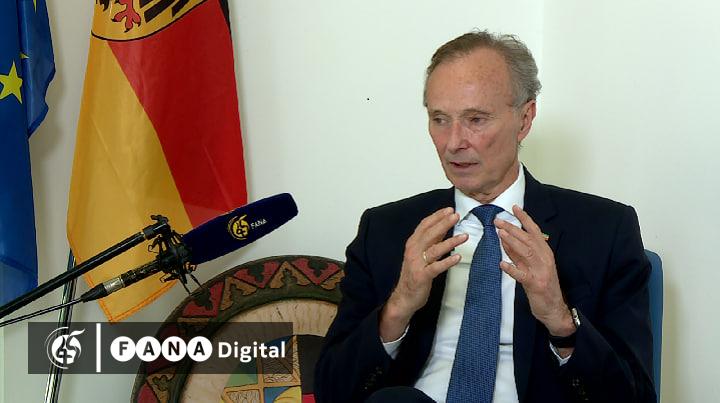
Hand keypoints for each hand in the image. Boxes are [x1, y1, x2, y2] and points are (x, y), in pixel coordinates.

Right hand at [379, 207, 467, 341]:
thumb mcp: (420, 254)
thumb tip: (444, 226)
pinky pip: (436, 267)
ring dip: (450, 242)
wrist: (404, 297)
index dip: (437, 216)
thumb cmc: (414, 274)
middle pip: (429, 234)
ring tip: (464, 236)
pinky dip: (447, 262)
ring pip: (434, 249)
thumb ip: (430, 241)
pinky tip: (458, 257)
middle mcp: (413, 251)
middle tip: (456, 216)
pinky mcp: (422, 276)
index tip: (450, 210)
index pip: (424, 225)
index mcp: (412, 243)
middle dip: (444, 224)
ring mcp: (417, 264)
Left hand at [494, 205, 574, 337]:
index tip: (514, 208)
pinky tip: (502, 264)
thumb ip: (520, 253)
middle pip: (528, 240)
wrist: (554, 308)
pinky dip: (512, 269)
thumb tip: (505, 239)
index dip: (525, 219)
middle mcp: (545, 259)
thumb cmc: (543, 286)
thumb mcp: (533, 266)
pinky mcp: (535, 284)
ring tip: (500, 233)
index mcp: (545, 253)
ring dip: (512, 242)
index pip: (535, 232)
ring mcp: (540, 272)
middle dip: (513, 228)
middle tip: (498, 220)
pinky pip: (522, 275)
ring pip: (526, 253)